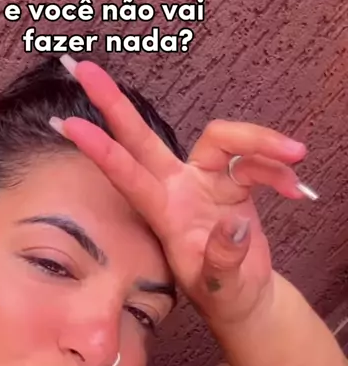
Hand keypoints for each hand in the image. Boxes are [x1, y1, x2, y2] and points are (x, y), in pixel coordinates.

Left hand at [51, 58, 313, 324]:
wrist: (244, 299)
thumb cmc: (222, 295)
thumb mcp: (220, 286)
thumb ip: (223, 259)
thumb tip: (233, 226)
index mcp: (164, 213)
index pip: (128, 174)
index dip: (102, 149)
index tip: (69, 125)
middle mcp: (178, 188)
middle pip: (143, 137)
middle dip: (114, 103)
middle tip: (83, 66)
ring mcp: (204, 180)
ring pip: (224, 138)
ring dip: (262, 143)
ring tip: (297, 158)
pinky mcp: (232, 180)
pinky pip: (256, 158)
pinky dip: (279, 169)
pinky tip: (296, 191)